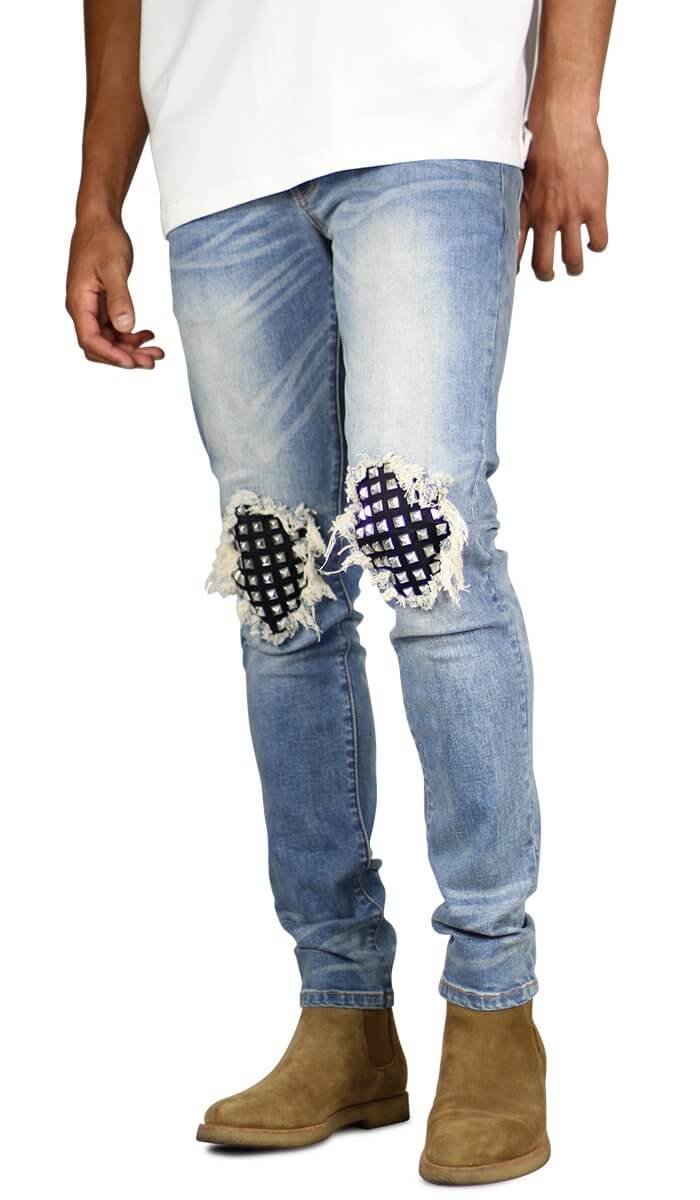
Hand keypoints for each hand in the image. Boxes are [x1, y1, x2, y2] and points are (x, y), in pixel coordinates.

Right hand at [66, 217, 163, 367]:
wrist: (99, 220)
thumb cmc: (103, 239)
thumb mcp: (114, 268)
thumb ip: (120, 299)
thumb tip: (125, 327)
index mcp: (79, 302)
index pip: (91, 340)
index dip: (112, 355)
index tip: (135, 362)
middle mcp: (81, 309)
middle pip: (100, 346)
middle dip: (126, 357)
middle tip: (153, 360)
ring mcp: (91, 308)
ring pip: (109, 340)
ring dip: (131, 349)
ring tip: (157, 351)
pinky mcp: (101, 304)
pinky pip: (114, 328)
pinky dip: (130, 335)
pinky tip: (148, 335)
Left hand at [517, 109, 608, 280]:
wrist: (562, 122)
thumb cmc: (538, 140)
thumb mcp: (516, 173)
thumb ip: (515, 197)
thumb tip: (506, 205)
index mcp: (524, 212)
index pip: (514, 253)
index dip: (515, 269)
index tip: (517, 273)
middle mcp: (545, 219)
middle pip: (543, 266)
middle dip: (546, 275)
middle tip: (550, 274)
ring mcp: (571, 215)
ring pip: (573, 260)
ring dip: (574, 268)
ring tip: (574, 266)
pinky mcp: (594, 207)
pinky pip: (599, 241)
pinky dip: (597, 246)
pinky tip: (593, 242)